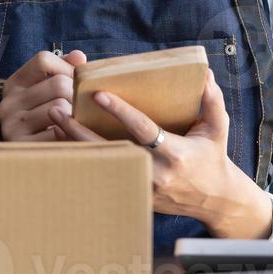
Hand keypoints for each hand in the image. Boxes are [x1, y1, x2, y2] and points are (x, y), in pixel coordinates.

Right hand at [0, 49, 86, 140]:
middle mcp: (8, 103)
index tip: (75, 80)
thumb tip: (79, 57)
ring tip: (75, 121)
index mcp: (14, 84)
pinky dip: (70, 133)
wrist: (25, 158)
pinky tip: (69, 135)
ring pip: (60, 107)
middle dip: (76, 94)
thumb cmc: (42, 119)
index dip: (66, 67)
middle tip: (81, 105)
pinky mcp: (23, 145)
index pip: (43, 60)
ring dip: (75, 115)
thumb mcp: (46, 90)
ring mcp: (12, 125)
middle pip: (58, 84)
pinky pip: (59, 132)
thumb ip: (62, 69)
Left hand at [50, 70, 272, 238]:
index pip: (142, 129)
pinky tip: (65, 143)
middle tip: (58, 109)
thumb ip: (212, 101)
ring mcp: (142, 186)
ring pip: (101, 163)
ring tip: (54, 122)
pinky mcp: (134, 193)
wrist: (213, 199)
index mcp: (175, 153)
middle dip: (81, 130)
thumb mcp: (218, 128)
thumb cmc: (213, 156)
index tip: (99, 94)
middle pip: (110, 149)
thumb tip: (204, 75)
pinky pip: (105, 174)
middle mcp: (155, 172)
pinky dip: (85, 158)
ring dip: (75, 143)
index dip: (120, 111)